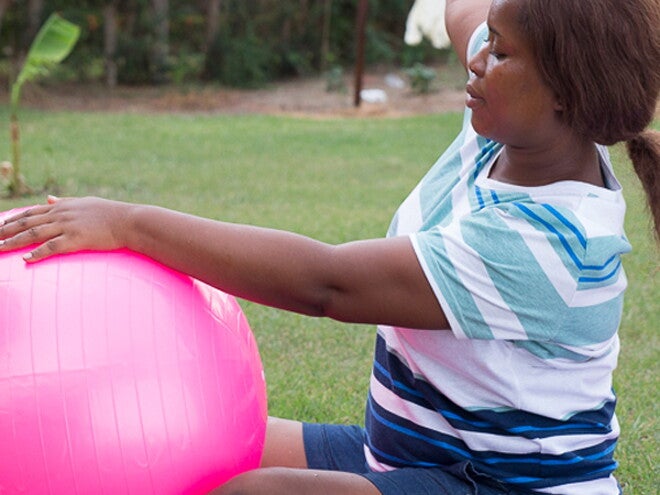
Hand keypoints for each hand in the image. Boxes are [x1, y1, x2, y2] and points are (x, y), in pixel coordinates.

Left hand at [0, 196, 128, 261]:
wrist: (129, 221)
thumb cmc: (112, 213)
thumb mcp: (85, 202)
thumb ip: (65, 202)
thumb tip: (49, 199)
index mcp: (63, 206)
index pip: (31, 212)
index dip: (13, 219)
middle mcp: (61, 214)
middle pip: (26, 222)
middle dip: (5, 230)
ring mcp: (67, 226)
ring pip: (33, 234)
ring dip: (13, 242)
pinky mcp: (76, 239)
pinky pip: (52, 247)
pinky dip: (38, 253)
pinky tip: (26, 259)